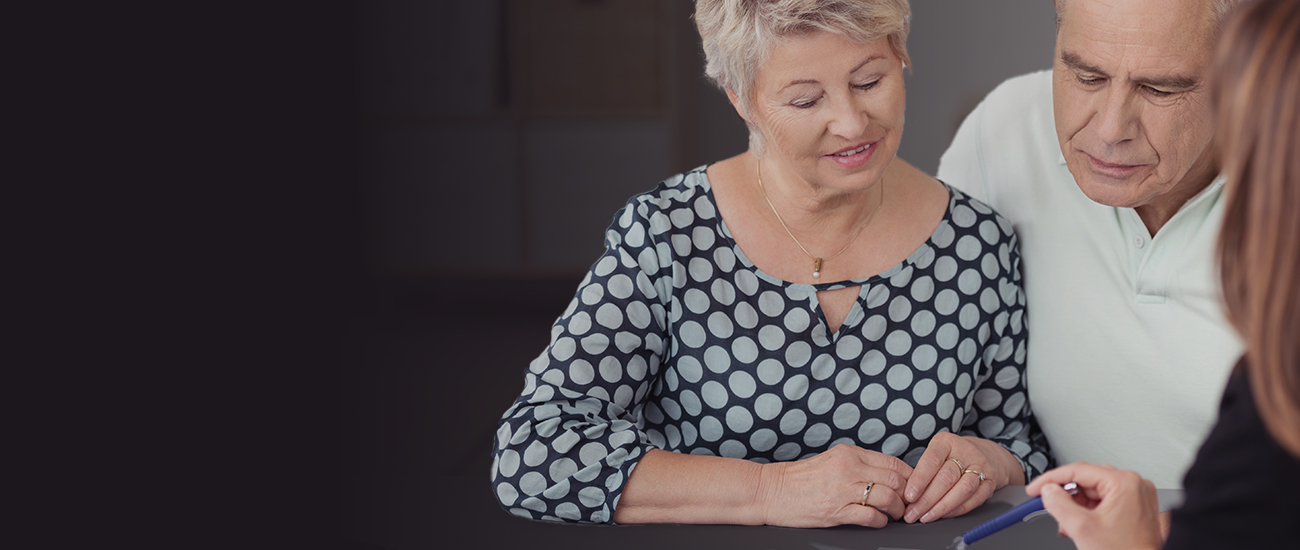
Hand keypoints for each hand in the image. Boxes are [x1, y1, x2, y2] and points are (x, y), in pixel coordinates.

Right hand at [757, 444, 913, 527]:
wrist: (772, 491)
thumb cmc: (801, 479)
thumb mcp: (832, 461)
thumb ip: (858, 464)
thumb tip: (887, 475)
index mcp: (849, 453)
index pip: (893, 463)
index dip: (910, 477)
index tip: (913, 486)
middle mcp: (848, 468)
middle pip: (895, 480)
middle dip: (907, 495)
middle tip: (908, 504)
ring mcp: (843, 490)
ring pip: (888, 498)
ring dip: (896, 510)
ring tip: (895, 514)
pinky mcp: (836, 510)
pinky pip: (871, 517)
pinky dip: (880, 521)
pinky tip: (878, 521)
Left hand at [902, 432, 1022, 522]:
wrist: (986, 454)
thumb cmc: (952, 456)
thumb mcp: (936, 453)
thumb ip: (923, 470)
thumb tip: (905, 495)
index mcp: (946, 442)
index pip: (931, 460)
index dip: (919, 479)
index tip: (909, 496)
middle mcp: (965, 451)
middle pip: (946, 477)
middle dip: (927, 499)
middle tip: (912, 513)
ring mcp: (980, 466)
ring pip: (962, 489)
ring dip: (942, 507)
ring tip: (926, 517)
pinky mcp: (990, 481)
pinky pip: (975, 499)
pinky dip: (958, 509)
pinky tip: (944, 515)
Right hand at [1025, 462, 1163, 549]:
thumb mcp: (1082, 528)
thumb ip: (1058, 504)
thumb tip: (1048, 491)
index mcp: (1124, 483)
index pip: (1077, 471)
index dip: (1050, 479)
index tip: (1035, 489)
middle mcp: (1134, 484)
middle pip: (1086, 481)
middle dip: (1065, 496)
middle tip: (1050, 507)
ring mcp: (1137, 496)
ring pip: (1094, 491)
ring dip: (1077, 506)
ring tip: (1070, 524)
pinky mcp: (1136, 507)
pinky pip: (1106, 500)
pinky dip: (1090, 511)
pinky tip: (1083, 524)